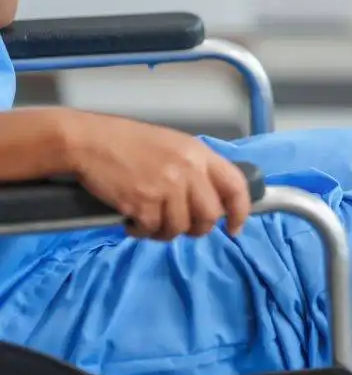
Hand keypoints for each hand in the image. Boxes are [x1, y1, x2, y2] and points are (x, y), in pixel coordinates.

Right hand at [66, 112, 251, 240]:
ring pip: (181, 227)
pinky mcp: (143, 204)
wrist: (88, 142)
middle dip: (198, 228)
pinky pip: (153, 230)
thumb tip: (212, 199)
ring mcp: (167, 188)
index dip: (241, 211)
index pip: (235, 185)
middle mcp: (188, 170)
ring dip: (167, 232)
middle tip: (182, 227)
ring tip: (151, 222)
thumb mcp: (173, 145)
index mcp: (199, 153)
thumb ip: (195, 168)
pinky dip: (143, 232)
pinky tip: (132, 221)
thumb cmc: (129, 142)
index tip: (234, 227)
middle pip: (210, 215)